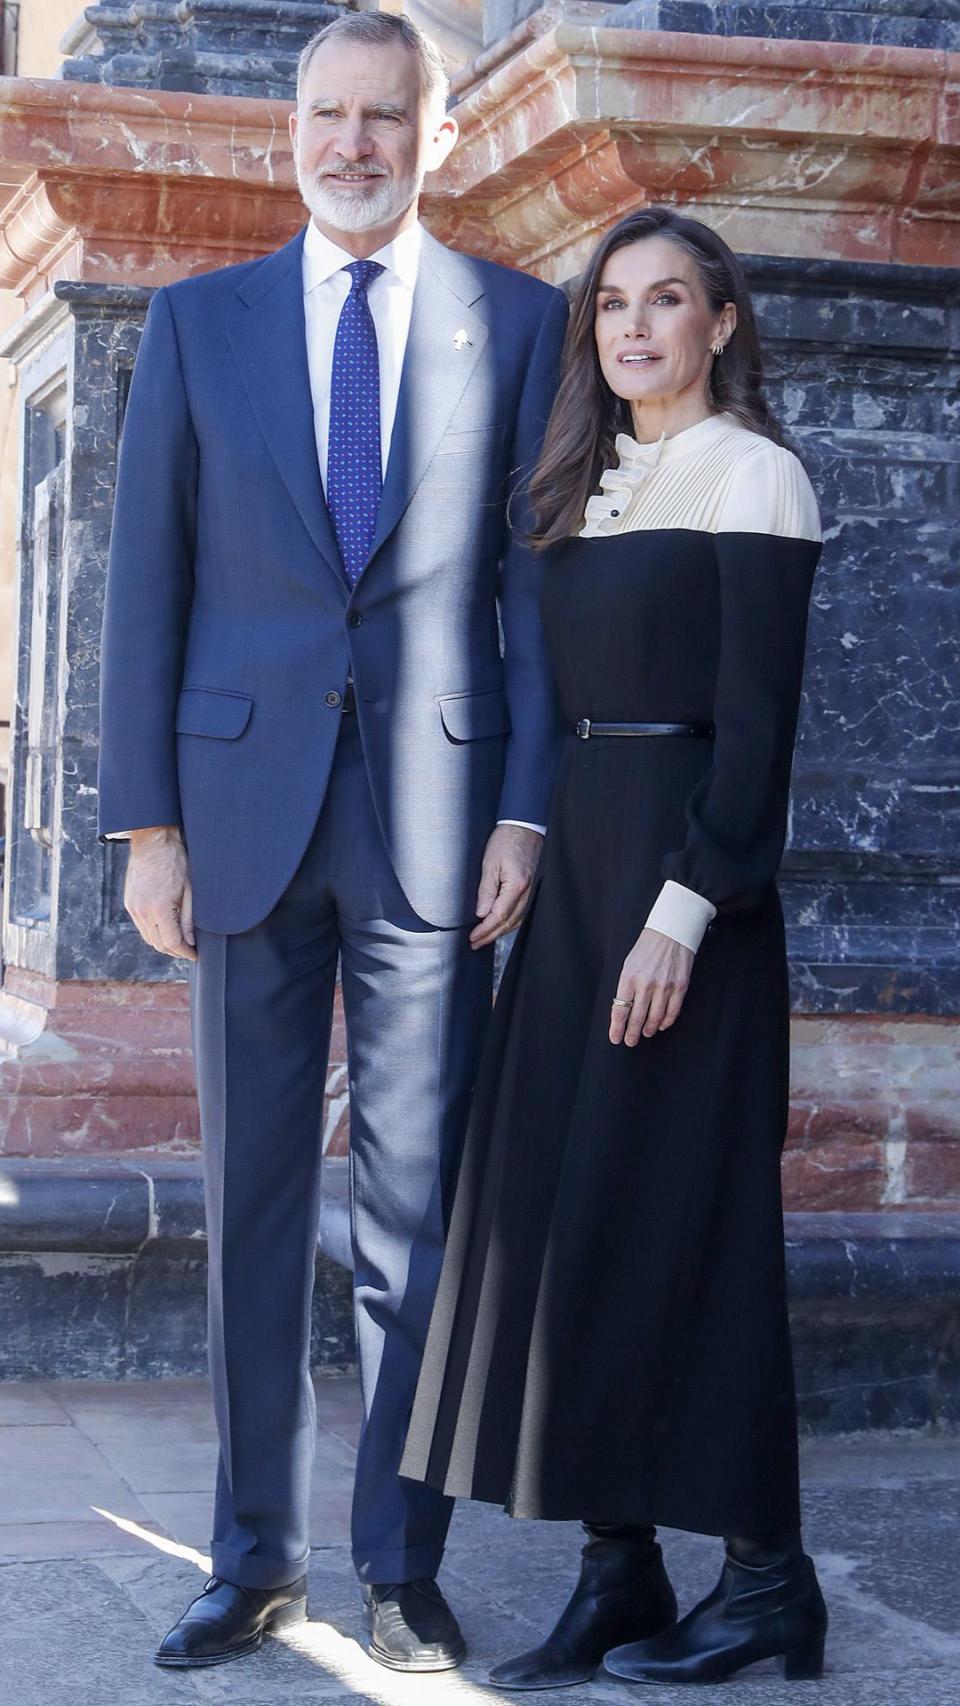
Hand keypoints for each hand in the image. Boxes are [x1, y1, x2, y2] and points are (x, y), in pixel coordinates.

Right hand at [124, 826, 196, 961]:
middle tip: (190, 950)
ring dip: (164, 943)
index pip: (172, 943)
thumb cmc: (176, 862)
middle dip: (175, 951)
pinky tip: (166, 928)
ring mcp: (133, 908)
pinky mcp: (129, 904)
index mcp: (159, 909)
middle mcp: (143, 912)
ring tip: (180, 942)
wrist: (153, 842)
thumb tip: (191, 942)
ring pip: (149, 938)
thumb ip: (189, 920)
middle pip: (159, 945)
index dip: (185, 952)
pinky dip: (154, 932)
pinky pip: (142, 927)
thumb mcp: (190, 891)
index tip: (196, 955)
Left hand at [470, 824, 543, 948]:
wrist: (524, 826)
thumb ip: (486, 891)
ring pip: (517, 920)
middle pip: (509, 922)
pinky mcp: (533, 888)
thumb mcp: (490, 863)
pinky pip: (523, 912)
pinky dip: (511, 922)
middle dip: (491, 935)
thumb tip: (482, 913)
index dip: (484, 930)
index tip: (473, 937)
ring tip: (486, 938)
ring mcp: (533, 891)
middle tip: (476, 943)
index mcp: (516, 886)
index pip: (498, 916)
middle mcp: (528, 892)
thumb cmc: (506, 840)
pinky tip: (502, 925)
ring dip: (501, 931)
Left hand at [609, 927, 693, 1045]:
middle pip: (637, 1017)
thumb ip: (626, 986)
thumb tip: (624, 1009)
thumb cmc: (647, 947)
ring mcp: (664, 986)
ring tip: (645, 1034)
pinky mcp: (680, 986)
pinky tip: (661, 1025)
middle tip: (630, 1041)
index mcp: (629, 977)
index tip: (615, 1038)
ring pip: (655, 1018)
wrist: (671, 932)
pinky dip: (666, 1021)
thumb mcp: (629, 964)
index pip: (620, 1010)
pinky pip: (672, 1011)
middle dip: (632, 1033)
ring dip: (648, 1029)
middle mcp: (646, 984)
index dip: (617, 1028)